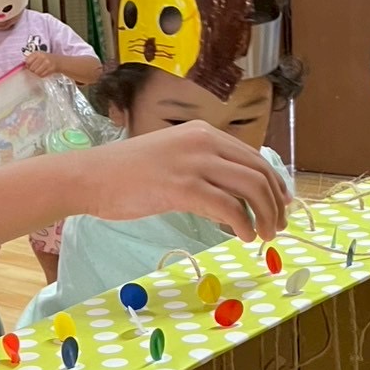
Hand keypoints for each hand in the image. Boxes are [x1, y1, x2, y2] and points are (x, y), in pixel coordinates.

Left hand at [22, 51, 57, 77]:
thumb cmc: (46, 59)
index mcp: (38, 53)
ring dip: (36, 73)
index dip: (27, 65)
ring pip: (36, 72)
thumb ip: (30, 59)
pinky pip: (41, 75)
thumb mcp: (38, 56)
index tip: (28, 66)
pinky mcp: (50, 69)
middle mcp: (42, 57)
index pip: (28, 61)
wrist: (58, 61)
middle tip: (35, 69)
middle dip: (32, 70)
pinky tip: (43, 72)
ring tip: (39, 70)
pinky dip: (41, 75)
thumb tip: (23, 66)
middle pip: (31, 68)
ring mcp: (47, 63)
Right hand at [80, 121, 289, 241]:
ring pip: (250, 188)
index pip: (253, 157)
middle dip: (275, 202)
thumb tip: (231, 196)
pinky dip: (243, 224)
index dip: (274, 183)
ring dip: (264, 215)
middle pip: (259, 171)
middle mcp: (203, 141)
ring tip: (263, 235)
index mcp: (202, 133)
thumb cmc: (123, 174)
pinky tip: (242, 237)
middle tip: (276, 226)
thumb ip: (201, 169)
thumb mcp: (170, 159)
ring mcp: (193, 162)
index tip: (279, 205)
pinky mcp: (183, 187)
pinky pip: (228, 207)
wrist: (90, 177)